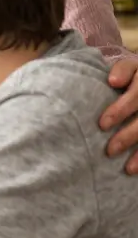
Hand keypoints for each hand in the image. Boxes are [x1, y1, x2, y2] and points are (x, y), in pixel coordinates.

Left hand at [102, 57, 137, 173]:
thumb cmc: (133, 77)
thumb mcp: (131, 67)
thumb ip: (123, 71)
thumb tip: (113, 80)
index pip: (136, 93)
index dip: (121, 109)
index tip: (102, 124)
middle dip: (129, 135)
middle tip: (109, 150)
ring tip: (127, 168)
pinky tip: (135, 170)